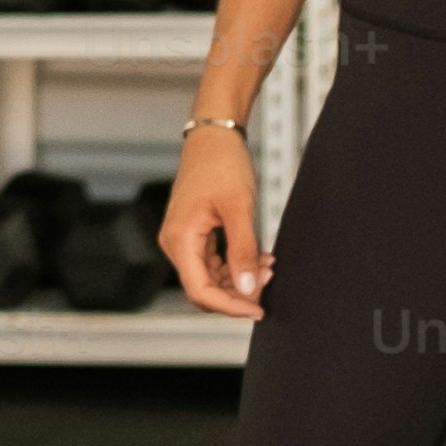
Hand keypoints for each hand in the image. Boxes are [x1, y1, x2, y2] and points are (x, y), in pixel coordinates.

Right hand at [165, 126, 270, 320]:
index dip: (230, 306)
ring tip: (268, 264)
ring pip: (212, 277)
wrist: (215, 136)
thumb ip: (243, 252)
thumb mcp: (239, 208)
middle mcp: (176, 244)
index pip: (200, 291)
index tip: (257, 309)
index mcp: (180, 240)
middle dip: (238, 291)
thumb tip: (248, 289)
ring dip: (240, 278)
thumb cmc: (221, 163)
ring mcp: (185, 240)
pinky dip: (237, 264)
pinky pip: (215, 261)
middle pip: (205, 288)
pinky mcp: (196, 234)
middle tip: (269, 277)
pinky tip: (259, 256)